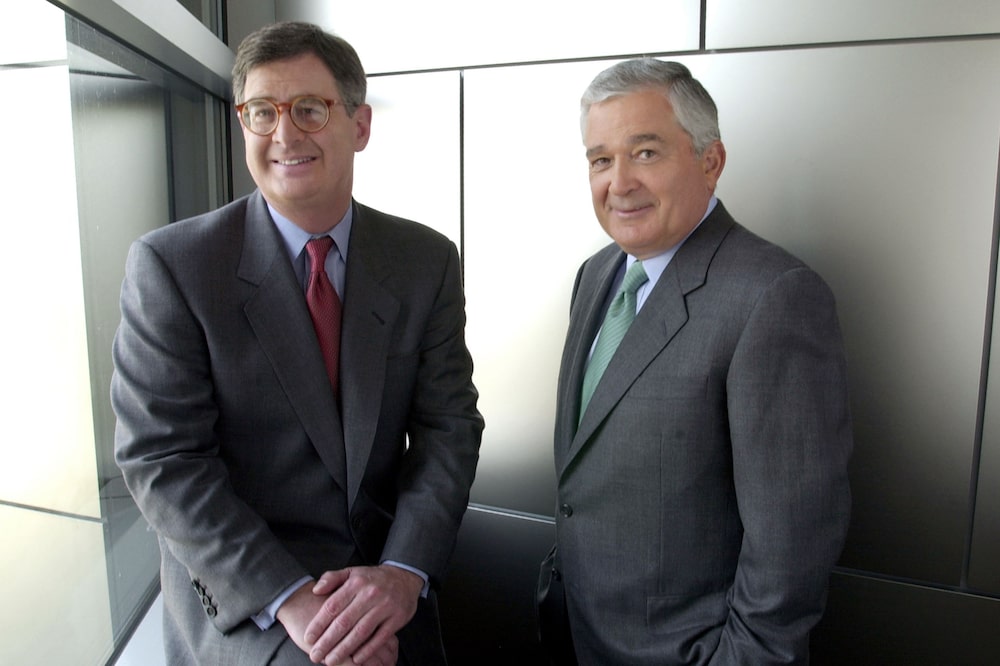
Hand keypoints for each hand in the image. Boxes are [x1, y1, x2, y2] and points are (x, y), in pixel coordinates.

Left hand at [275, 580, 398, 664]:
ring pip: (360, 632)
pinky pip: (380, 637)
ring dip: (344, 649)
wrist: (404, 577)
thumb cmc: (372, 579)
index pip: (332, 606)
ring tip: (331, 661)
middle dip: (327, 642)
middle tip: (315, 655)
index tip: (308, 638)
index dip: (318, 624)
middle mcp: (370, 594)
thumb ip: (331, 578)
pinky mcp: (397, 618)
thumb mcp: (351, 572)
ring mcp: (385, 606)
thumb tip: (315, 590)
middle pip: (344, 622)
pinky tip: (356, 659)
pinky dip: (367, 650)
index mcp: (355, 583)